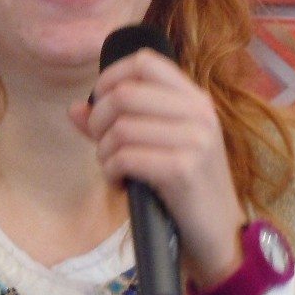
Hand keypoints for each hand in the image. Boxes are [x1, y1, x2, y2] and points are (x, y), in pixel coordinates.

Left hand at [69, 48, 246, 286]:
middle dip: (99, 119)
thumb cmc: (184, 185)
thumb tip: (75, 108)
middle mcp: (198, 112)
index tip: (99, 101)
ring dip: (104, 151)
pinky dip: (112, 170)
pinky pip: (125, 157)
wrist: (220, 233)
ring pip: (121, 127)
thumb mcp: (159, 144)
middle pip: (125, 93)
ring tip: (114, 166)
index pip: (145, 62)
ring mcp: (194, 140)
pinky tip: (120, 181)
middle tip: (102, 144)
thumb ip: (116, 123)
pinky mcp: (183, 169)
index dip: (111, 76)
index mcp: (194, 98)